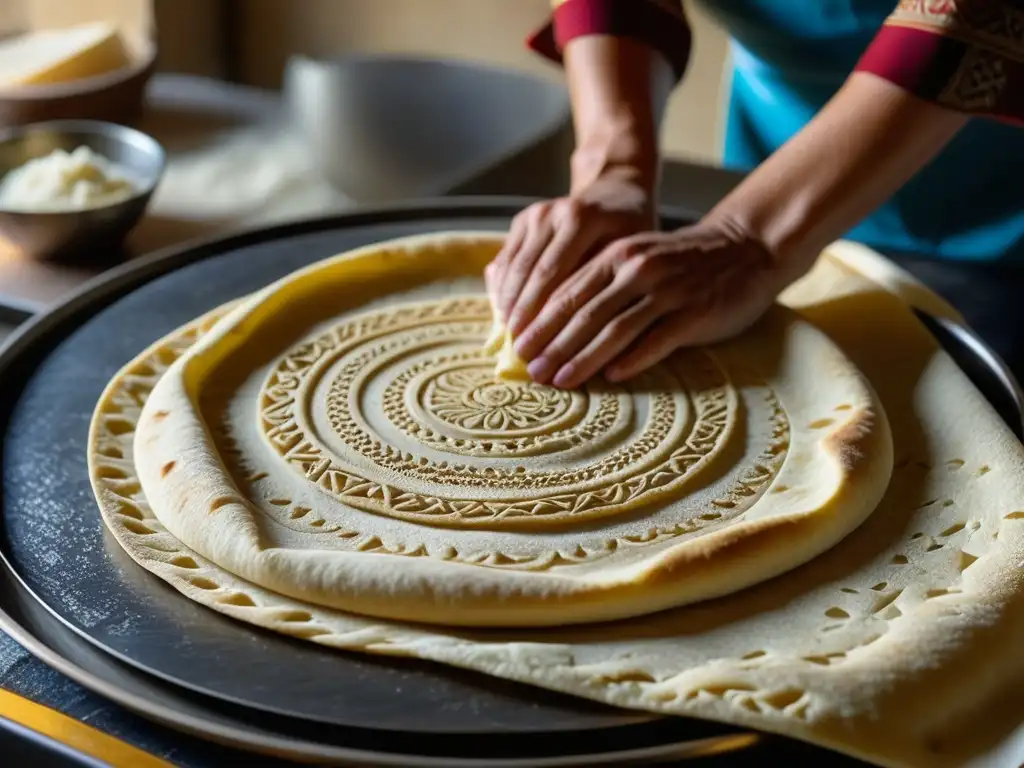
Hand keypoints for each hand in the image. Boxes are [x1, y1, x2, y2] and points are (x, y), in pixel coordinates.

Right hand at [484, 169, 653, 335]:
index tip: (543, 349)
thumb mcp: (633, 256)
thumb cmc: (632, 234)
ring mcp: (535, 214)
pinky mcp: (522, 220)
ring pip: (513, 268)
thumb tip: (594, 345)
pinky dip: (503, 290)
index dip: (544, 316)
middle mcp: (555, 212)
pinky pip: (506, 260)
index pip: (555, 276)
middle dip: (523, 317)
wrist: (615, 191)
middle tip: (522, 353)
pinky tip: (504, 317)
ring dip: (508, 306)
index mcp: (584, 220)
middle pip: (531, 274)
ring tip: (510, 340)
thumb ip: (612, 291)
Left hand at [512, 222, 786, 388]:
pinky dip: (633, 359)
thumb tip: (552, 321)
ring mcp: (668, 290)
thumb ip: (599, 282)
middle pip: (585, 312)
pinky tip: (612, 378)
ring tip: (561, 381)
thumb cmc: (680, 263)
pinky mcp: (695, 312)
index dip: (540, 322)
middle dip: (553, 345)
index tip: (516, 348)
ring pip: (616, 328)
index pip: (568, 291)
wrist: (745, 250)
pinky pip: (658, 339)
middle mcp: (638, 269)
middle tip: (531, 371)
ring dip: (584, 358)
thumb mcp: (635, 258)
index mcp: (617, 254)